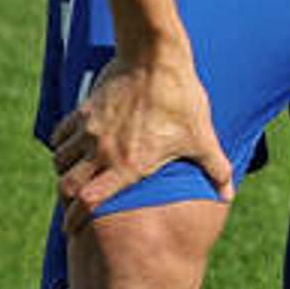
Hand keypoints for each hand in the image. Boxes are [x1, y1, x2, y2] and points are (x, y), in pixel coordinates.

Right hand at [49, 39, 235, 215]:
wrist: (156, 59)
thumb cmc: (181, 99)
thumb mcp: (201, 137)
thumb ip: (215, 168)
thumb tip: (228, 195)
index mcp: (129, 165)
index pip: (90, 202)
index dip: (77, 220)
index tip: (74, 229)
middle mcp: (102, 151)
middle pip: (67, 187)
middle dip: (67, 200)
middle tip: (71, 205)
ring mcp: (89, 131)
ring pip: (60, 162)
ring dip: (65, 171)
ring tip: (75, 175)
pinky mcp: (83, 112)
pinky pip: (60, 135)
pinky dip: (61, 145)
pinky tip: (71, 146)